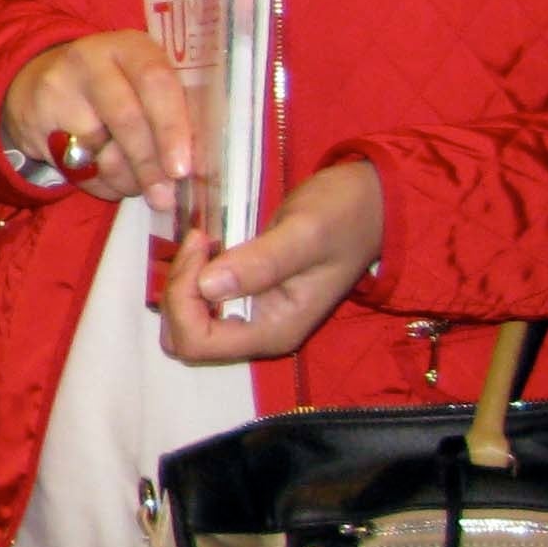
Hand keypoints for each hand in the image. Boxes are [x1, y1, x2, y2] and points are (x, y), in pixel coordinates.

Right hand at [1, 32, 194, 212]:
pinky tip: (109, 178)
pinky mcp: (35, 122)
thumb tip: (201, 167)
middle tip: (165, 197)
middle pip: (126, 119)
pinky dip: (101, 184)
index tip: (182, 168)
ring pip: (100, 152)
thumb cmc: (114, 87)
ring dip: (128, 181)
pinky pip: (76, 169)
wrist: (38, 82)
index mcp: (130, 46)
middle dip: (150, 164)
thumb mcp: (143, 81)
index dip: (172, 127)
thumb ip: (175, 110)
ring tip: (141, 187)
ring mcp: (57, 90)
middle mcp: (90, 60)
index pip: (156, 82)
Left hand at [157, 161, 382, 363]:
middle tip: (200, 243)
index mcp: (275, 330)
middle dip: (178, 293)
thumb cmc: (344, 216)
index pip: (197, 342)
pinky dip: (192, 276)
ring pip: (186, 323)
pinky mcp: (247, 297)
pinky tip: (209, 245)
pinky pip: (199, 303)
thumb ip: (261, 262)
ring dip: (183, 283)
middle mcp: (260, 333)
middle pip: (185, 339)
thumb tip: (208, 287)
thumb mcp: (304, 233)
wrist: (369, 203)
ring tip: (204, 241)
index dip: (182, 299)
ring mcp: (253, 317)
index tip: (202, 248)